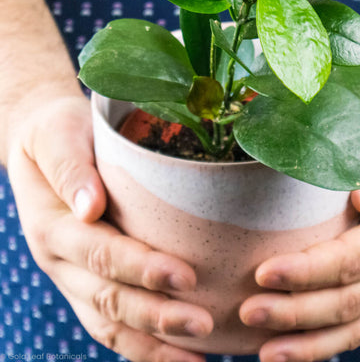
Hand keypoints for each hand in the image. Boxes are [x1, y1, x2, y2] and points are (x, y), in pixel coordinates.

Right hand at [7, 95, 212, 361]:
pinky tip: (175, 353)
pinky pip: (110, 321)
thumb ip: (70, 169)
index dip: (142, 268)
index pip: (101, 254)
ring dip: (152, 343)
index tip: (187, 276)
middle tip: (205, 324)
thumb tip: (89, 206)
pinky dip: (140, 344)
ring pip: (109, 323)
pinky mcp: (86, 280)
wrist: (41, 141)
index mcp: (53, 226)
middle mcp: (60, 260)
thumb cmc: (57, 132)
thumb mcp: (58, 136)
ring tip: (198, 357)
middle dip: (157, 315)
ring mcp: (71, 276)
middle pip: (109, 298)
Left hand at [239, 105, 359, 361]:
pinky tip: (290, 350)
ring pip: (353, 324)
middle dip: (296, 311)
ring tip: (263, 349)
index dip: (310, 271)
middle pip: (349, 300)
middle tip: (248, 311)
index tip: (265, 272)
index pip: (355, 258)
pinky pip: (359, 326)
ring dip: (306, 339)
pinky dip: (324, 344)